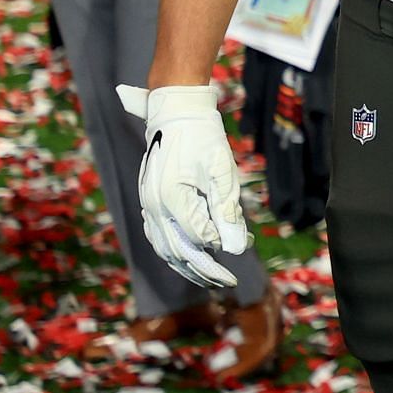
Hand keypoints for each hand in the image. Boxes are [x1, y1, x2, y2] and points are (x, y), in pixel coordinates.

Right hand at [117, 84, 251, 288]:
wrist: (176, 109)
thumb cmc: (203, 136)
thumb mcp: (222, 171)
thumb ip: (228, 211)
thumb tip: (236, 248)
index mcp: (171, 198)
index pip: (198, 237)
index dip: (221, 245)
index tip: (245, 245)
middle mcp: (153, 206)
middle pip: (177, 251)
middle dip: (204, 270)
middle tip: (229, 282)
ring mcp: (146, 203)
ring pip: (163, 247)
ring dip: (186, 266)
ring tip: (210, 277)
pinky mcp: (147, 199)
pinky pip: (156, 235)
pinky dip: (173, 250)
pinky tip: (189, 256)